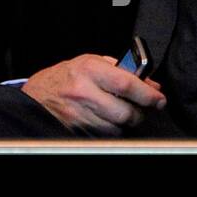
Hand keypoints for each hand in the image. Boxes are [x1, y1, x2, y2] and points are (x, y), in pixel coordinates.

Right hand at [20, 54, 165, 134]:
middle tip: (142, 108)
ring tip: (120, 111)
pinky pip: (106, 134)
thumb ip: (120, 70)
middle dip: (140, 113)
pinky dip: (112, 128)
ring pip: (118, 127)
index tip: (159, 99)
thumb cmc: (65, 76)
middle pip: (126, 112)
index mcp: (90, 69)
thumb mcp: (90, 62)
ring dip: (125, 122)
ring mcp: (80, 113)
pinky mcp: (78, 128)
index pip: (127, 84)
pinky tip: (106, 118)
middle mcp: (84, 91)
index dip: (148, 94)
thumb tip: (150, 84)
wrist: (37, 95)